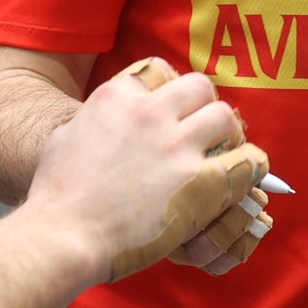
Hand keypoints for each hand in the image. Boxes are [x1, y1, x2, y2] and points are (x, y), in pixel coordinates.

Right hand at [28, 58, 268, 280]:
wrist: (64, 236)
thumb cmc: (56, 195)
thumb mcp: (65, 137)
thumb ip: (92, 120)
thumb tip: (101, 122)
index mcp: (118, 96)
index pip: (161, 71)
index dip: (171, 93)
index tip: (173, 112)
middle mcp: (150, 112)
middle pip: (199, 87)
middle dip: (204, 106)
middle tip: (204, 131)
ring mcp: (177, 145)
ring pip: (226, 117)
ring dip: (229, 134)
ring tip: (225, 154)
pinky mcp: (200, 181)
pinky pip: (246, 161)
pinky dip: (251, 166)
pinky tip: (246, 177)